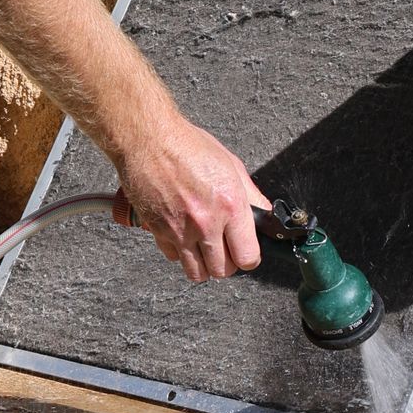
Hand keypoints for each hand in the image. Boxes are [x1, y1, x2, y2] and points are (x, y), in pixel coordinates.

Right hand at [111, 115, 270, 281]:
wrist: (147, 139)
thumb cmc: (186, 145)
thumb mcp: (230, 163)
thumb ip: (251, 194)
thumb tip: (265, 213)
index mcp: (229, 205)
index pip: (248, 257)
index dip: (249, 256)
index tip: (245, 250)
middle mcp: (206, 223)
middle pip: (223, 271)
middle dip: (227, 262)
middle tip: (225, 247)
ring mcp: (180, 230)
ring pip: (198, 273)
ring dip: (204, 264)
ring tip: (205, 246)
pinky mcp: (159, 231)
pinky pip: (174, 258)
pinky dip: (180, 252)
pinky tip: (183, 234)